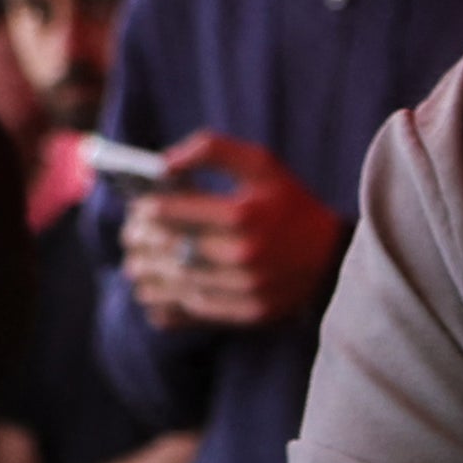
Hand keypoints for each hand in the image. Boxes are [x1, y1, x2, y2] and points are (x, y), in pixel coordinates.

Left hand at [133, 136, 344, 330]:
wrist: (333, 258)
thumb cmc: (290, 204)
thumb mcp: (261, 164)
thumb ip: (211, 150)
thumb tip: (163, 163)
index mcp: (243, 214)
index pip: (171, 212)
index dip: (145, 210)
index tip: (139, 207)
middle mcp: (242, 253)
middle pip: (168, 249)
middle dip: (140, 242)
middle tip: (130, 237)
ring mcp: (245, 288)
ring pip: (174, 284)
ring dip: (146, 275)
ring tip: (135, 266)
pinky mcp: (247, 312)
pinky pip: (191, 312)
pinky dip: (164, 305)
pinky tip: (153, 295)